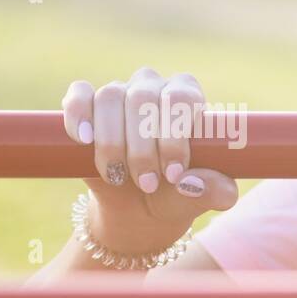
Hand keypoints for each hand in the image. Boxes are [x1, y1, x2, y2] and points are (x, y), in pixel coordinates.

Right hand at [61, 68, 237, 255]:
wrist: (139, 210)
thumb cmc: (177, 195)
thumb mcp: (203, 198)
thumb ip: (217, 192)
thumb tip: (195, 182)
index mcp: (189, 98)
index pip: (183, 98)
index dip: (175, 136)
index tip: (174, 174)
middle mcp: (155, 88)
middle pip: (144, 98)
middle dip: (144, 148)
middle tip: (149, 184)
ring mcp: (120, 93)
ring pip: (111, 97)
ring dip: (113, 143)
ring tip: (120, 177)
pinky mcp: (87, 106)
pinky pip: (80, 94)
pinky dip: (79, 114)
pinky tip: (84, 140)